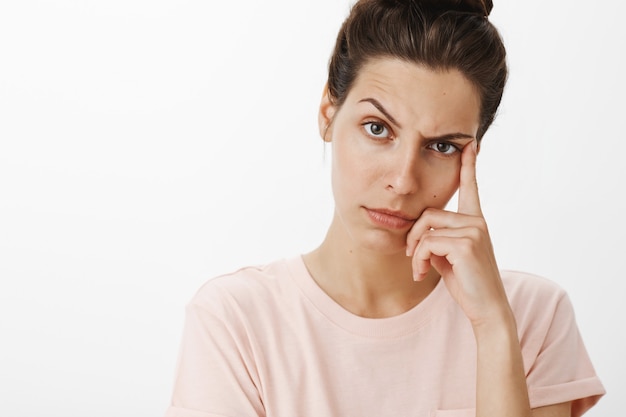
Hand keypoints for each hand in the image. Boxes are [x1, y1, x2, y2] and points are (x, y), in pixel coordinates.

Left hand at [405, 141, 509, 326]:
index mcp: (475, 221)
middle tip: (412, 257)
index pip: (470, 188)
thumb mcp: (449, 256)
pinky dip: (419, 259)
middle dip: (413, 236)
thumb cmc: (467, 283)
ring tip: (419, 269)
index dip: (468, 165)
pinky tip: (423, 274)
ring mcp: (474, 230)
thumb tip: (420, 235)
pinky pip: (427, 242)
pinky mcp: (466, 243)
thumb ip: (439, 238)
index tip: (471, 144)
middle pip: (428, 214)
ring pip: (426, 228)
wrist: (486, 308)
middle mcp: (477, 221)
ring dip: (415, 251)